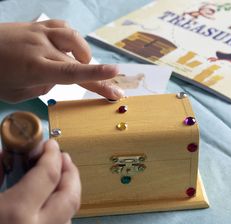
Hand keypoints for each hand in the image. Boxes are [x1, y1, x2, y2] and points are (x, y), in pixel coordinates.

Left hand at [0, 20, 122, 102]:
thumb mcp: (18, 94)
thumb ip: (43, 88)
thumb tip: (57, 78)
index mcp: (36, 68)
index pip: (72, 73)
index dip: (96, 75)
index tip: (115, 75)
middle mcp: (41, 47)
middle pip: (79, 60)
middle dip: (97, 74)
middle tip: (107, 86)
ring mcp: (39, 33)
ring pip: (74, 38)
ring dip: (82, 53)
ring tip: (78, 63)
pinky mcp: (36, 25)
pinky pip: (62, 27)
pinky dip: (70, 39)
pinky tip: (66, 47)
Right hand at [0, 139, 80, 223]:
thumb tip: (12, 154)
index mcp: (15, 215)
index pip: (49, 176)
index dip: (52, 155)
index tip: (50, 144)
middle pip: (70, 198)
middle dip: (71, 173)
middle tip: (63, 158)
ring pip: (69, 216)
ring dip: (68, 191)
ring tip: (60, 175)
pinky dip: (60, 210)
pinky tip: (51, 200)